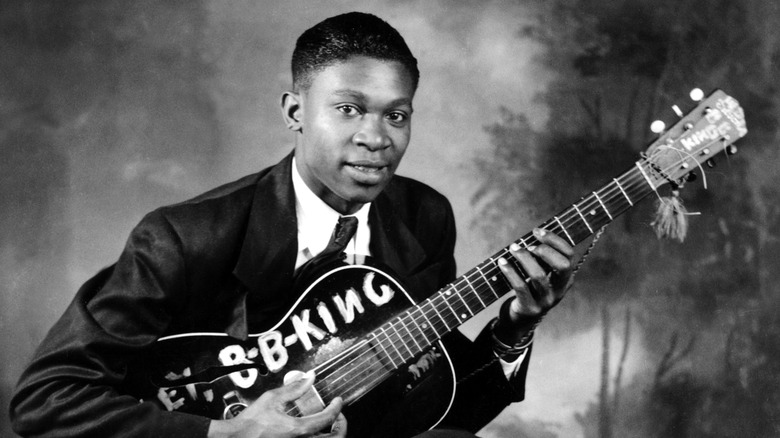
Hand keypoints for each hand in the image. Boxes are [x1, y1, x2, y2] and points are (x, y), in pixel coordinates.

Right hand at [207, 373, 346, 437]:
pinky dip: (318, 437)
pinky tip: (312, 429)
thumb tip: (309, 377)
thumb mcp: (272, 399)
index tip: (338, 401)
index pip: (327, 419)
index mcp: (298, 429)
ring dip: (331, 435)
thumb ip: (293, 388)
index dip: (337, 408)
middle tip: (338, 415)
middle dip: (341, 427)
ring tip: (328, 424)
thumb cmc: (250, 422)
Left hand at [494, 228, 573, 343]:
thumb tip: (533, 233)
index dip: (554, 240)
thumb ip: (541, 257)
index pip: (569, 255)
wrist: (521, 318)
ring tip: (513, 249)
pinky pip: (521, 287)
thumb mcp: (541, 274)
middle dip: (546, 250)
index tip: (537, 231)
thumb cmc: (530, 288)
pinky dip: (510, 272)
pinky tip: (502, 262)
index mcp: (566, 278)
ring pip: (539, 276)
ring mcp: (546, 301)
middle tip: (529, 245)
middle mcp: (560, 290)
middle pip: (563, 266)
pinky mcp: (530, 308)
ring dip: (524, 258)